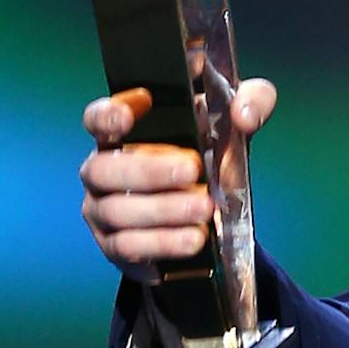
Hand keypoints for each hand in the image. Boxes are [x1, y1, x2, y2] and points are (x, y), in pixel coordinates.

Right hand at [79, 79, 276, 276]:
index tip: (130, 116)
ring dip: (163, 210)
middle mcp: (104, 170)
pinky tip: (194, 239)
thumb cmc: (213, 154)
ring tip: (205, 209)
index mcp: (124, 134)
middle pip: (103, 169)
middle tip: (192, 170)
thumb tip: (243, 116)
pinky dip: (164, 243)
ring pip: (117, 210)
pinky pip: (130, 246)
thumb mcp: (238, 122)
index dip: (106, 116)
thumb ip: (252, 101)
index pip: (97, 119)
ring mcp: (104, 210)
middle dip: (147, 170)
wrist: (217, 214)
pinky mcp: (117, 246)